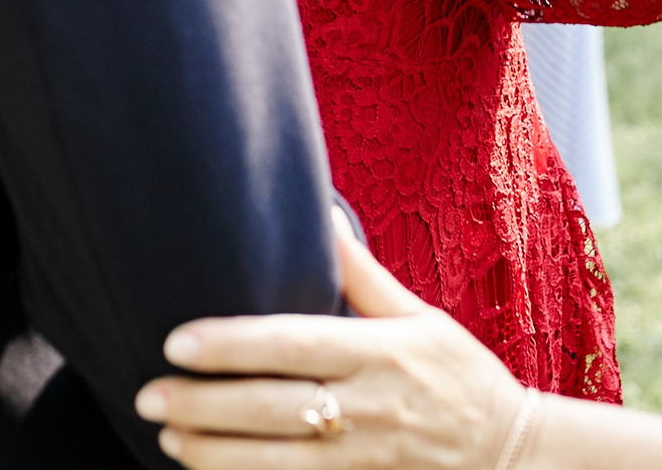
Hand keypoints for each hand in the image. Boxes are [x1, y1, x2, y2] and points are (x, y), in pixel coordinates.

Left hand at [138, 227, 530, 469]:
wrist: (514, 455)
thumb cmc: (462, 377)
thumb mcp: (422, 318)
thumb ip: (364, 276)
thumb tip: (324, 216)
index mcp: (381, 352)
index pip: (293, 343)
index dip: (233, 344)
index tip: (178, 343)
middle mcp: (371, 406)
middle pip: (272, 407)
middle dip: (203, 405)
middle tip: (147, 395)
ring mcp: (367, 458)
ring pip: (275, 462)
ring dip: (214, 453)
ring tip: (166, 438)